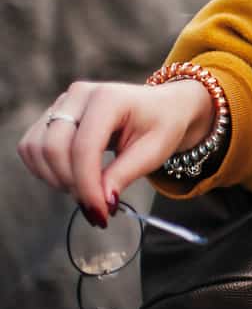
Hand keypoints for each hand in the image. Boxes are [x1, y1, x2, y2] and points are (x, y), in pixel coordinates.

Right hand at [16, 80, 213, 225]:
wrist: (164, 107)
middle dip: (71, 185)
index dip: (87, 185)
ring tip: (86, 190)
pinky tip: (71, 179)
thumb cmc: (162, 126)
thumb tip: (102, 203)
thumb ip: (124, 175)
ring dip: (55, 179)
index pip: (84, 147)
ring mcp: (62, 103)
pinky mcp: (52, 115)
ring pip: (36, 149)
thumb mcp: (154, 152)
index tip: (101, 213)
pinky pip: (31, 147)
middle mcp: (80, 94)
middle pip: (53, 148)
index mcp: (109, 98)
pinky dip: (45, 170)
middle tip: (96, 206)